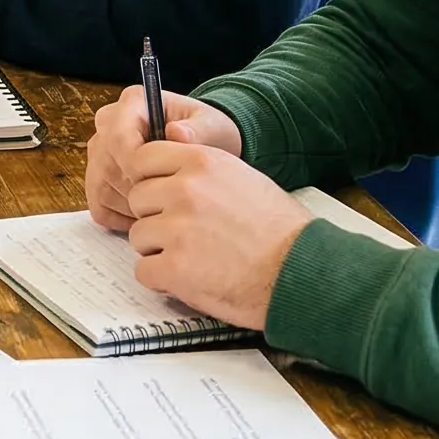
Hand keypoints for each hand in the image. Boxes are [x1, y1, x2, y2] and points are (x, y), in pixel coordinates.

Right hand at [84, 87, 244, 229]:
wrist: (201, 151)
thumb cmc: (207, 134)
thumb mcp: (213, 127)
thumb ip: (198, 129)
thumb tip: (177, 133)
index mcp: (133, 102)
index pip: (118, 136)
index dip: (135, 163)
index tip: (162, 179)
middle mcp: (109, 123)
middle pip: (106, 164)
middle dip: (136, 188)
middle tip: (167, 198)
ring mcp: (99, 151)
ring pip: (100, 187)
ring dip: (130, 205)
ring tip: (161, 207)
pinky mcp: (97, 177)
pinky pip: (98, 205)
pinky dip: (121, 217)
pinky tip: (147, 215)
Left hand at [120, 145, 310, 330]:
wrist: (301, 271)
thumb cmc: (280, 230)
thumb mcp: (243, 179)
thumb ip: (202, 174)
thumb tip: (169, 176)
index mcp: (201, 162)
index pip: (143, 158)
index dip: (150, 180)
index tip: (161, 197)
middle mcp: (185, 190)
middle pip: (137, 198)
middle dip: (154, 217)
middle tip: (183, 234)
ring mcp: (176, 229)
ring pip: (138, 236)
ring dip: (158, 250)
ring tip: (193, 257)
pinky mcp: (174, 268)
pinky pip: (144, 271)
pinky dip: (162, 280)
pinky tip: (191, 278)